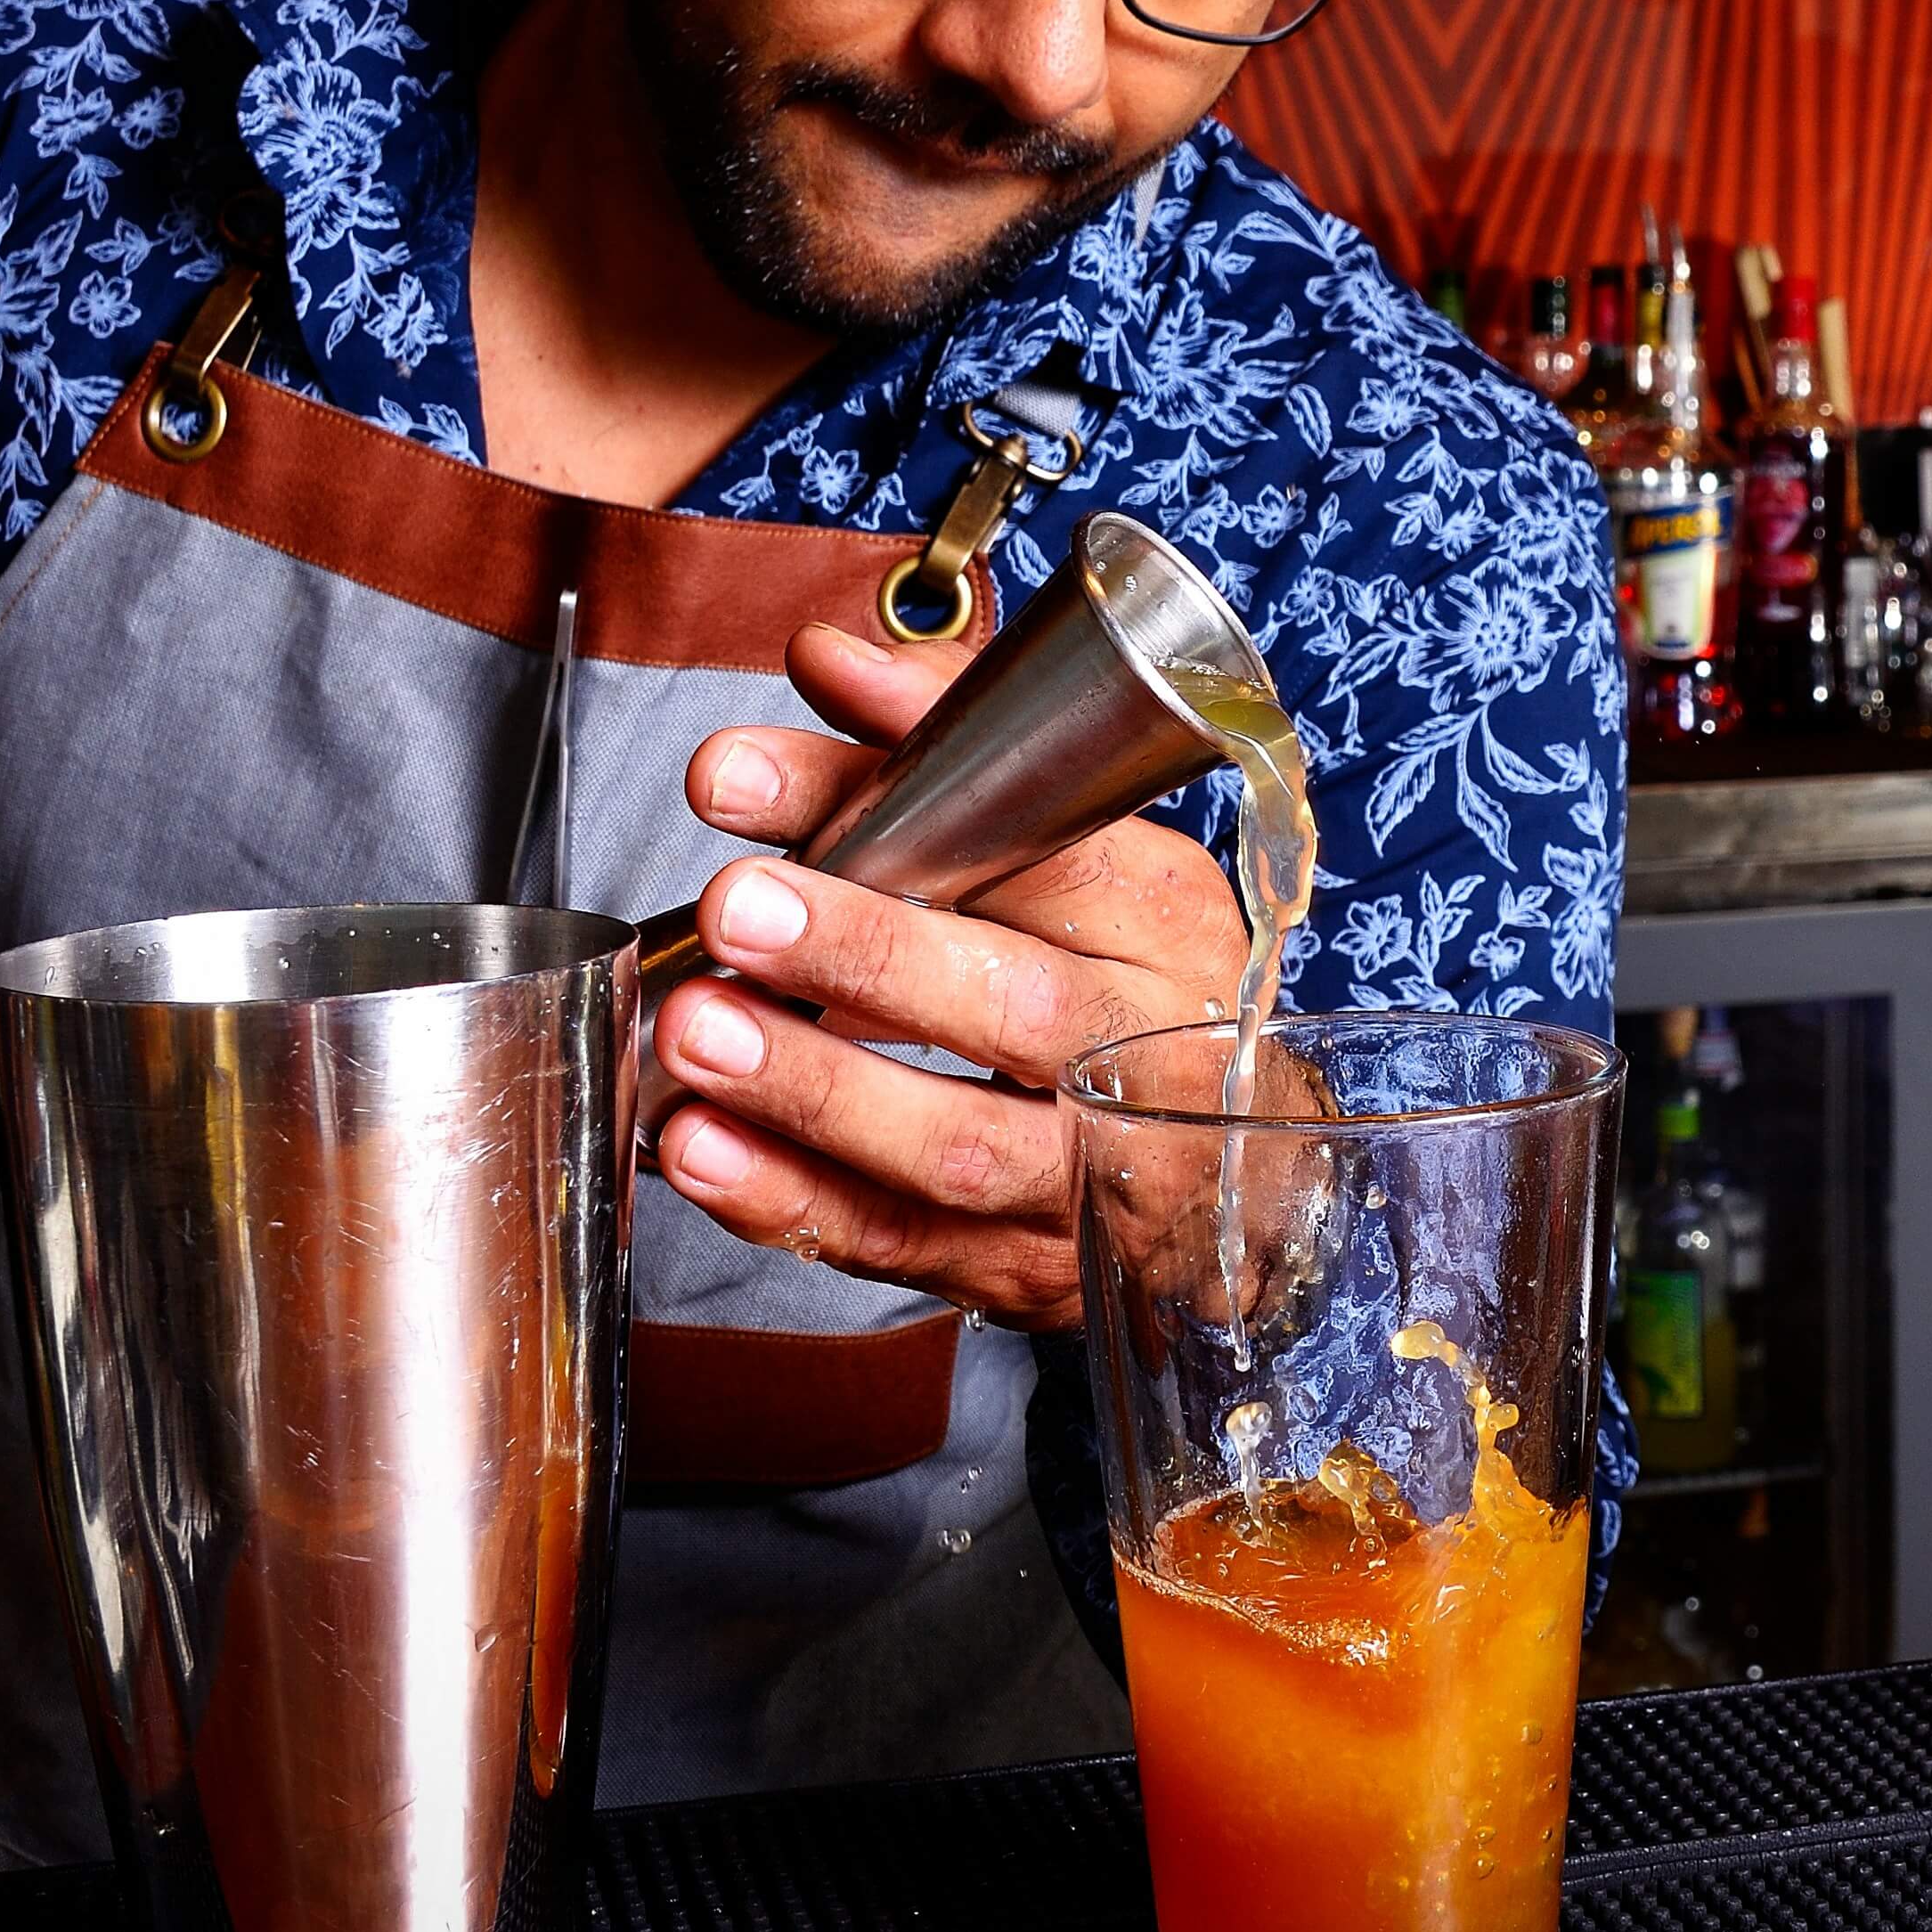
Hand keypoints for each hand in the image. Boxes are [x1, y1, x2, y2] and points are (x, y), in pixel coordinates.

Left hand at [653, 619, 1250, 1327]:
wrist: (1235, 1187)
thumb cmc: (1127, 988)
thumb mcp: (1070, 851)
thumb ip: (943, 749)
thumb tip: (827, 660)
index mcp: (1160, 920)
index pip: (1033, 844)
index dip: (887, 796)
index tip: (739, 774)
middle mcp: (1145, 1051)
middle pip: (1016, 1005)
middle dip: (866, 953)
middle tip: (732, 909)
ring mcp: (1092, 1177)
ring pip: (957, 1148)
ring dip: (813, 1093)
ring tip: (696, 1034)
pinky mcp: (1025, 1271)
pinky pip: (903, 1246)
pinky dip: (792, 1204)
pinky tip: (703, 1151)